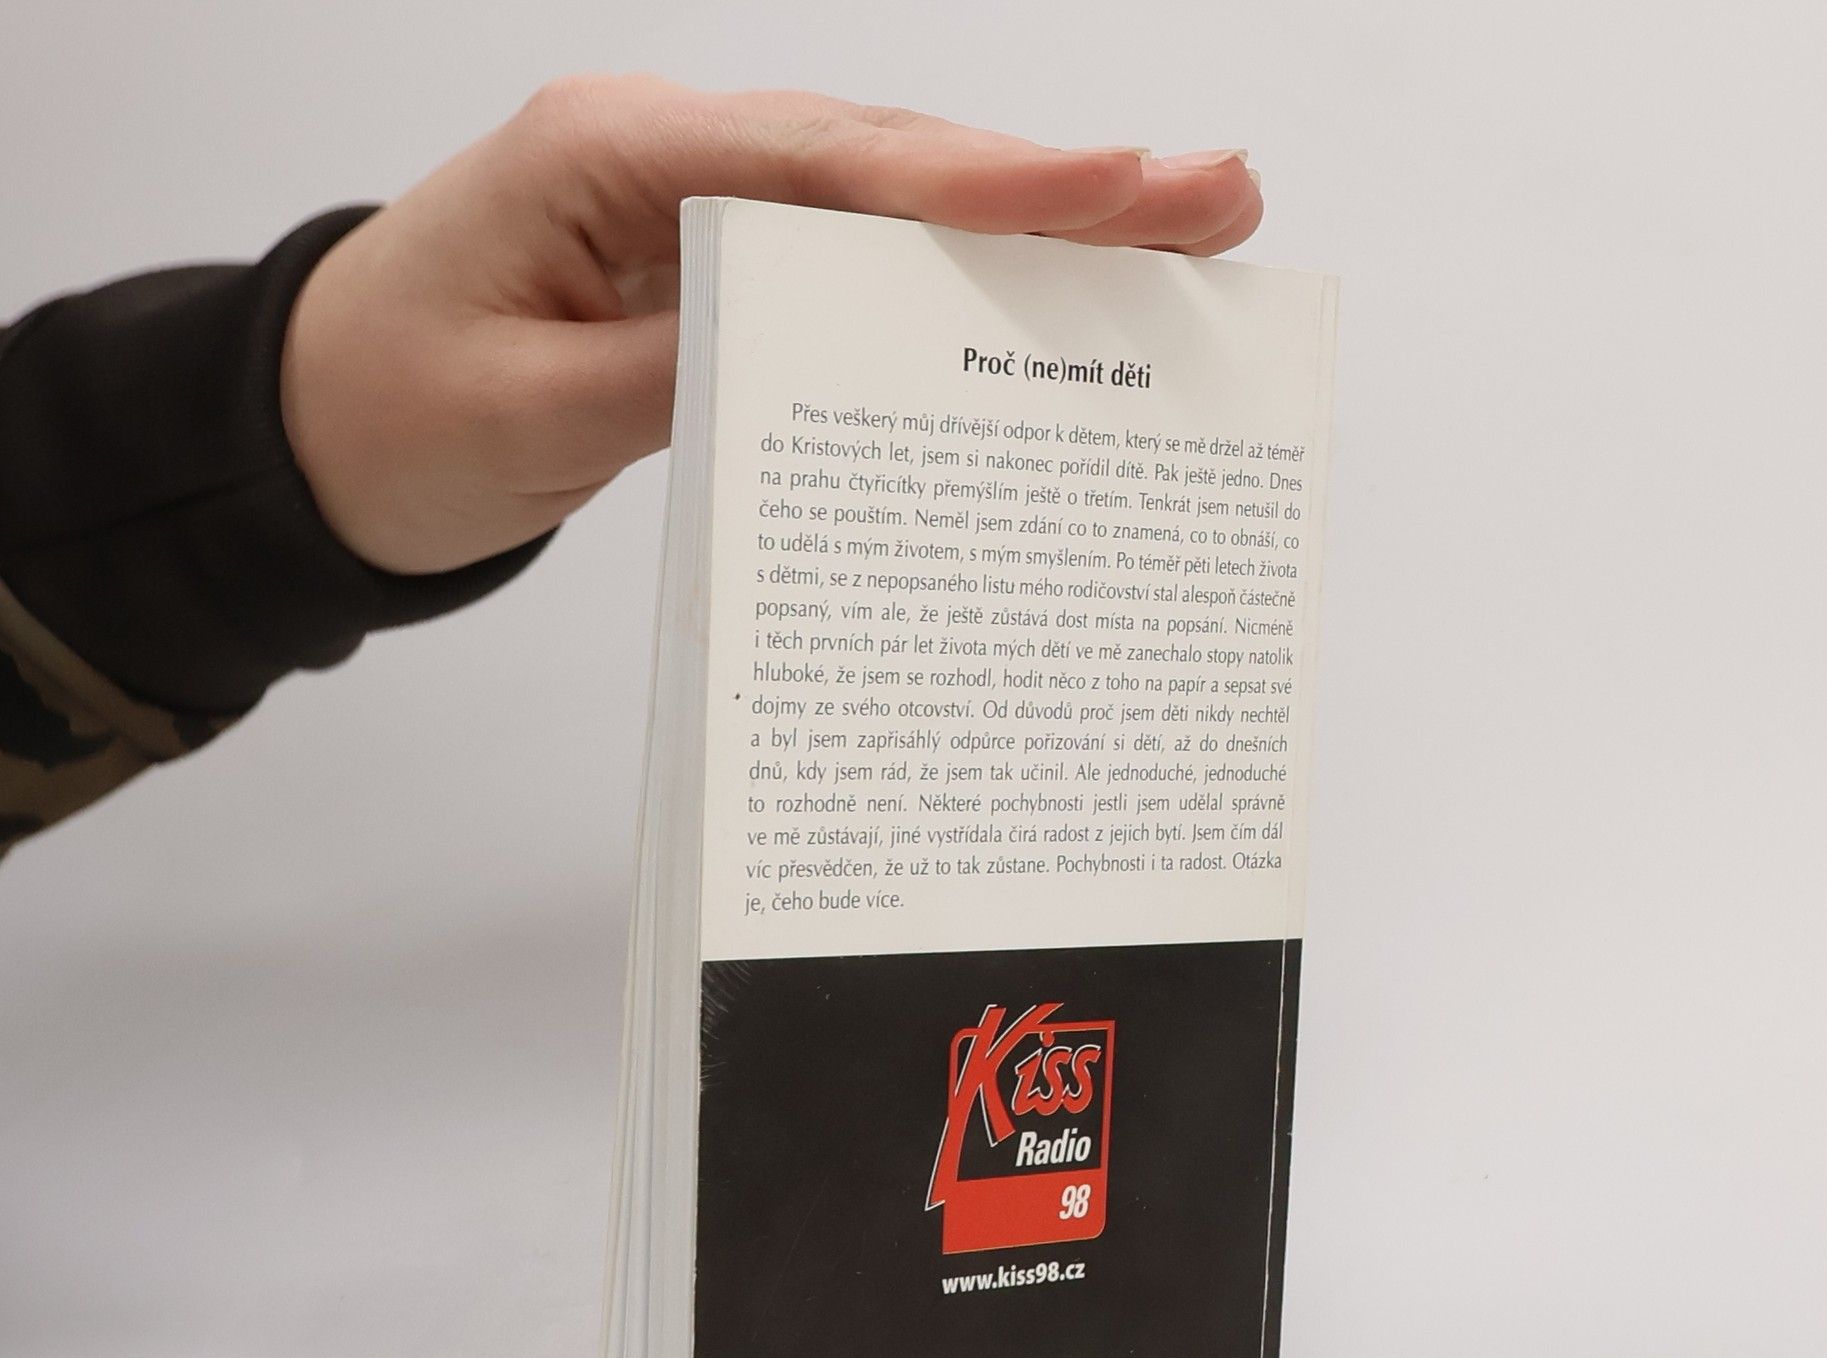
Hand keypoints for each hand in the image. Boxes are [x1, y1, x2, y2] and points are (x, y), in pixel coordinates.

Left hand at [280, 74, 1261, 574]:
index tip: (1114, 184)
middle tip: (1215, 193)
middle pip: (888, 159)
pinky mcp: (713, 270)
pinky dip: (949, 278)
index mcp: (608, 156)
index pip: (822, 160)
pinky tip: (1048, 292)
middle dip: (1056, 180)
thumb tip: (825, 357)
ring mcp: (697, 208)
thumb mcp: (521, 417)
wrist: (313, 433)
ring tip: (1179, 232)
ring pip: (886, 203)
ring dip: (1030, 219)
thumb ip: (670, 378)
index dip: (976, 177)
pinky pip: (850, 265)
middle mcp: (669, 156)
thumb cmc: (386, 414)